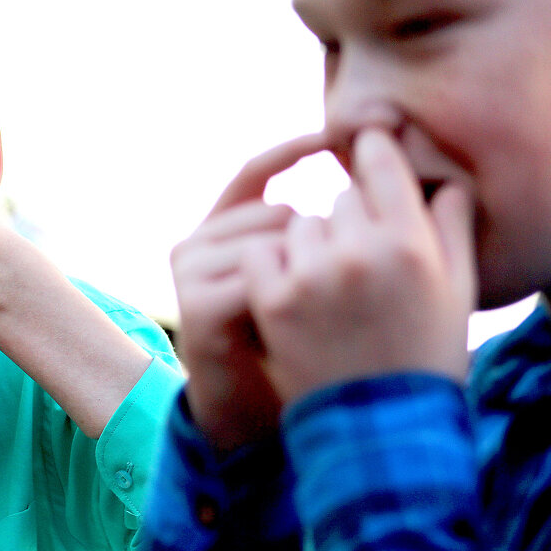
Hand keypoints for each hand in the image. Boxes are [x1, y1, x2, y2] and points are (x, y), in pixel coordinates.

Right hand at [172, 134, 325, 451]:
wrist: (251, 414)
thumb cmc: (291, 346)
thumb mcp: (305, 278)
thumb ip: (313, 231)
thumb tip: (360, 173)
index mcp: (220, 231)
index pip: (253, 171)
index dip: (293, 150)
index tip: (337, 137)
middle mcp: (196, 244)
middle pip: (274, 212)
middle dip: (317, 242)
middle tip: (339, 289)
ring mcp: (191, 272)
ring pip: (271, 243)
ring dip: (305, 277)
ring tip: (313, 318)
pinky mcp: (198, 304)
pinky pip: (263, 278)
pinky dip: (290, 300)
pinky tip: (296, 324)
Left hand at [242, 128, 475, 403]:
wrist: (378, 424)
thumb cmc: (424, 355)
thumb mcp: (455, 290)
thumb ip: (449, 227)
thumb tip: (443, 183)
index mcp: (411, 242)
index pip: (382, 166)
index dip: (372, 151)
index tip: (364, 146)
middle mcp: (360, 251)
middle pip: (340, 200)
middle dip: (346, 222)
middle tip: (354, 262)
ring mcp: (312, 274)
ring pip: (298, 223)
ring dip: (307, 244)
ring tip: (326, 287)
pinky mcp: (273, 299)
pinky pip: (261, 252)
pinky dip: (269, 265)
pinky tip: (287, 290)